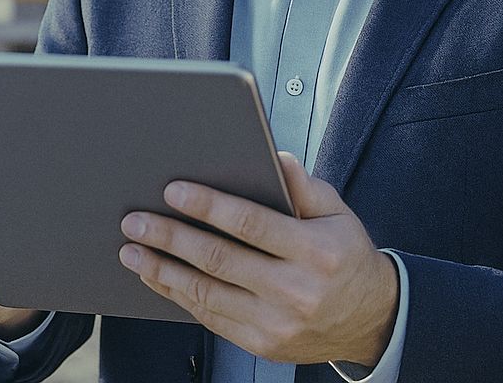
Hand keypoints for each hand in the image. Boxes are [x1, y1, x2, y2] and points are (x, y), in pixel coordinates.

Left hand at [117, 152, 398, 365]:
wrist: (370, 320)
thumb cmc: (345, 255)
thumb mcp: (337, 212)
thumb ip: (303, 186)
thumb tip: (273, 158)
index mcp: (315, 252)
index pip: (252, 224)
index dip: (209, 206)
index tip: (173, 190)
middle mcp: (296, 291)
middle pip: (219, 260)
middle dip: (171, 237)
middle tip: (135, 220)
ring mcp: (277, 324)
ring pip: (206, 294)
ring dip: (162, 270)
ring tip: (132, 249)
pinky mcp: (262, 345)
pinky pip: (210, 318)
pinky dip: (178, 296)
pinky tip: (157, 276)